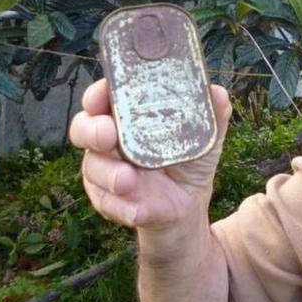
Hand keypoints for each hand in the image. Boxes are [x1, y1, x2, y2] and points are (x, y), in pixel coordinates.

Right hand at [70, 79, 231, 229]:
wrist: (189, 203)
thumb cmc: (189, 157)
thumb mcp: (206, 134)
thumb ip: (211, 112)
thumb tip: (218, 93)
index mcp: (127, 114)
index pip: (103, 97)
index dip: (98, 93)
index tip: (102, 95)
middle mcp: (110, 138)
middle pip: (83, 127)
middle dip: (92, 130)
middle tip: (108, 135)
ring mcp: (105, 169)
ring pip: (92, 167)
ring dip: (108, 174)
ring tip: (128, 180)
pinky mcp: (108, 199)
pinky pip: (105, 202)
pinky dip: (120, 206)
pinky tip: (136, 209)